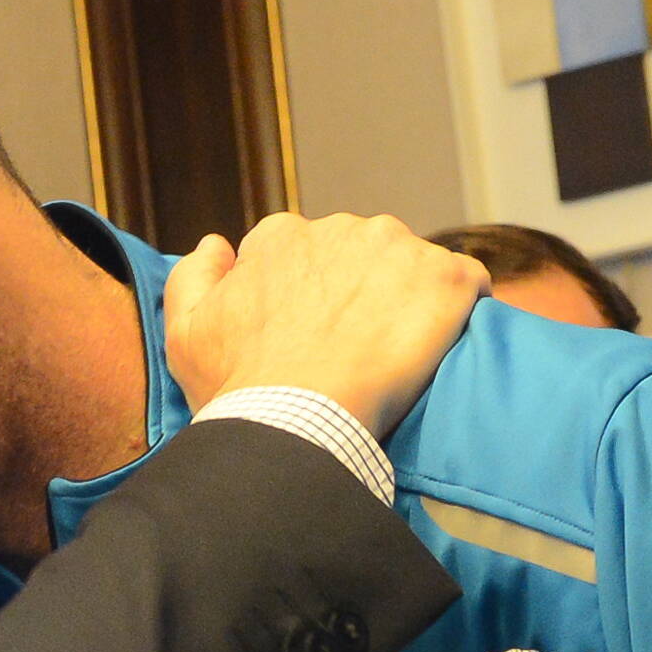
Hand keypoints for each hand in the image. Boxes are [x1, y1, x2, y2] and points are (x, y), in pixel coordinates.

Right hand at [164, 213, 488, 437]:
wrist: (299, 423)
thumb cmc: (239, 388)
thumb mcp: (184, 334)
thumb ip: (193, 277)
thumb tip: (217, 244)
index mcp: (282, 237)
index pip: (306, 254)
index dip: (310, 296)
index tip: (313, 336)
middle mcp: (341, 228)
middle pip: (362, 255)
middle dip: (363, 293)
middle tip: (356, 352)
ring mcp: (399, 250)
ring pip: (412, 268)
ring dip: (409, 301)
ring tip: (397, 356)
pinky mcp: (447, 280)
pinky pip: (467, 285)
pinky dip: (460, 311)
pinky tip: (444, 348)